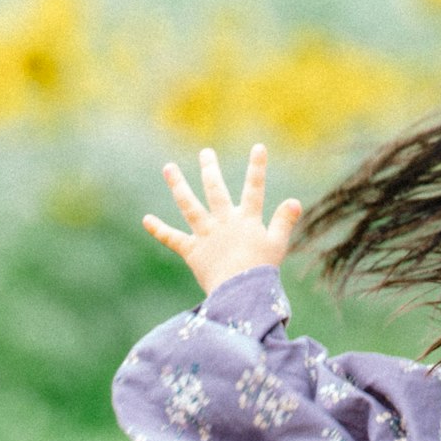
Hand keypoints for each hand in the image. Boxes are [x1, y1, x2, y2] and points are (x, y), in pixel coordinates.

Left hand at [144, 144, 301, 293]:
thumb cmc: (261, 271)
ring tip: (168, 168)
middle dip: (210, 169)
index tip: (258, 147)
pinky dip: (159, 230)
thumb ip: (284, 222)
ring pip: (189, 205)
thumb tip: (294, 200)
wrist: (239, 293)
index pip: (254, 189)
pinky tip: (146, 219)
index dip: (257, 168)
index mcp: (246, 220)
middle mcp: (223, 222)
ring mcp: (205, 234)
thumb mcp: (277, 245)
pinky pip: (172, 238)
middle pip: (215, 190)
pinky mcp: (191, 251)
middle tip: (205, 152)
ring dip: (178, 185)